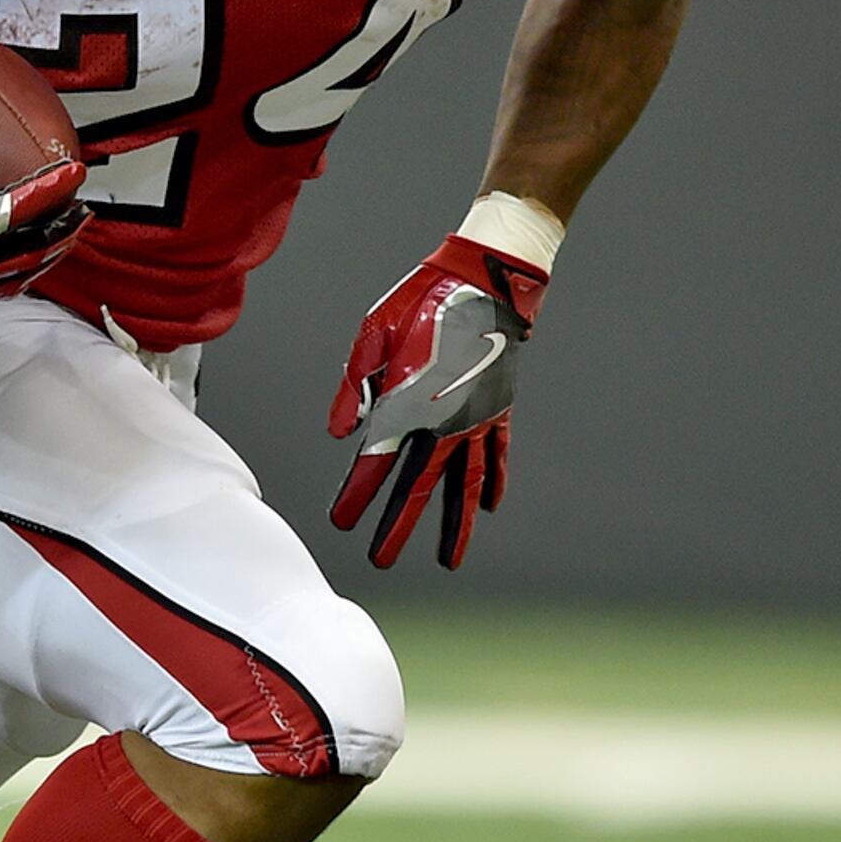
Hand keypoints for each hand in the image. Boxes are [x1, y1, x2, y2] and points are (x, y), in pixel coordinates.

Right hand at [0, 97, 85, 331]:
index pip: (21, 208)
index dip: (52, 188)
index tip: (76, 171)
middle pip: (33, 248)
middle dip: (62, 227)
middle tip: (82, 208)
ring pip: (19, 272)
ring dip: (46, 252)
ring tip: (65, 237)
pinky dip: (19, 271)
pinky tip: (23, 262)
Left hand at [327, 233, 547, 569]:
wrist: (485, 280)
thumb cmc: (421, 302)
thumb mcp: (371, 334)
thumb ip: (354, 387)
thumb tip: (340, 433)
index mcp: (406, 403)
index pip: (375, 463)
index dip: (356, 495)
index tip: (341, 522)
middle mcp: (444, 421)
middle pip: (417, 487)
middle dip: (396, 527)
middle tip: (380, 560)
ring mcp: (477, 420)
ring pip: (465, 485)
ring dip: (454, 526)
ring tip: (447, 561)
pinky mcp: (499, 411)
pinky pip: (497, 457)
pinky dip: (493, 485)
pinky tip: (487, 510)